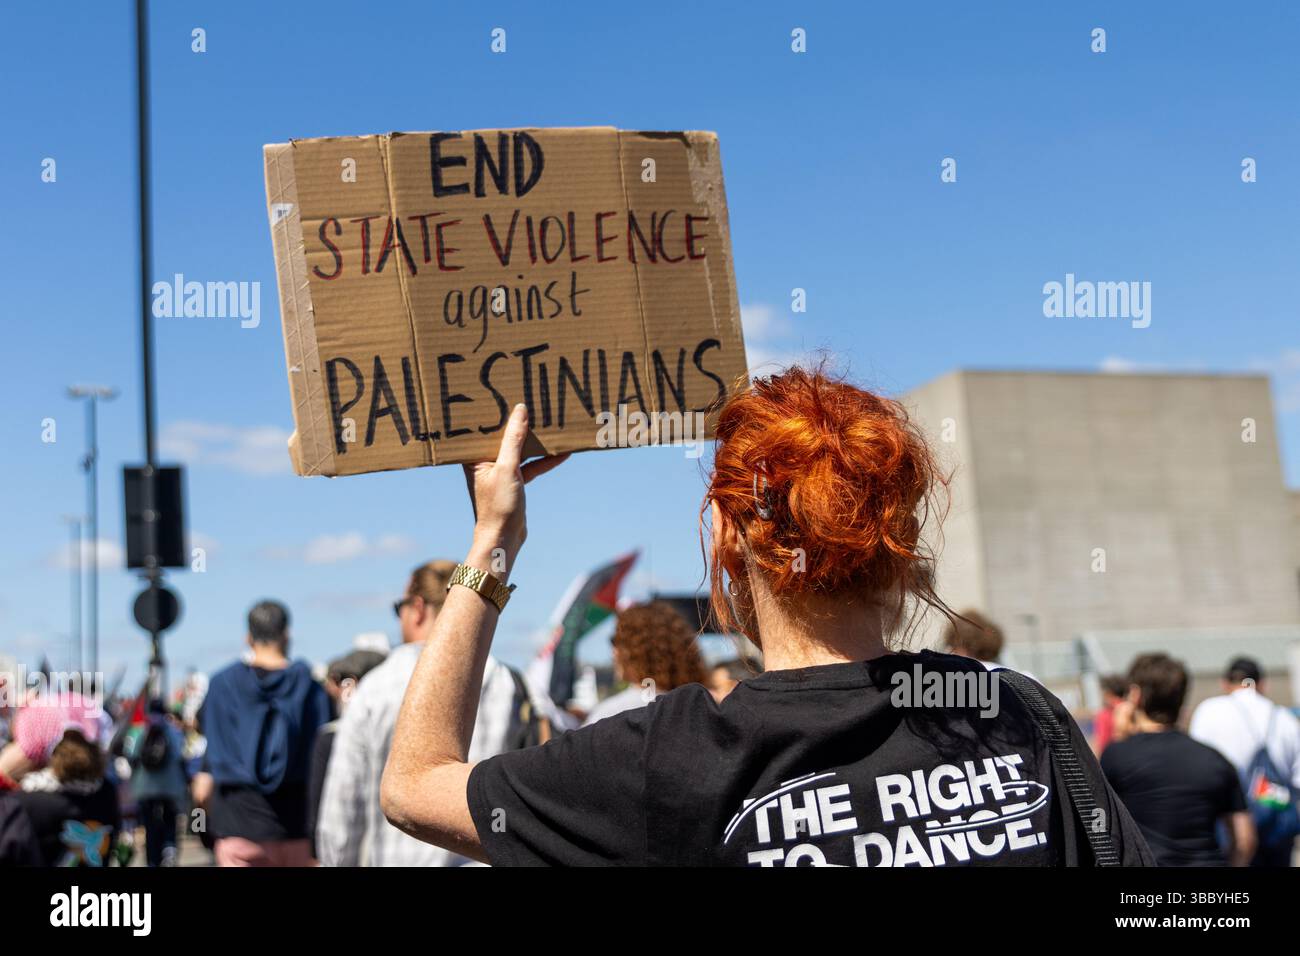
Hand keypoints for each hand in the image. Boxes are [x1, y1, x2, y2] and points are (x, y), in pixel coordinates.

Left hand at [462, 404, 568, 570]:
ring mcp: (501, 472)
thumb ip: (513, 439)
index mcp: (473, 456)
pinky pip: (531, 465)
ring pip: (520, 449)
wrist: (504, 538)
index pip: (482, 427)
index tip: (502, 392)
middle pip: (503, 436)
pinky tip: (563, 451)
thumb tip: (520, 411)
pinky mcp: (515, 482)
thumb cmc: (498, 506)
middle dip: (518, 422)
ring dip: (535, 440)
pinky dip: (545, 460)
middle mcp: (485, 461)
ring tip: (550, 422)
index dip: (492, 411)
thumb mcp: (508, 468)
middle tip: (531, 401)